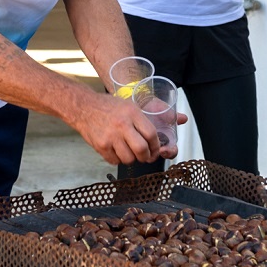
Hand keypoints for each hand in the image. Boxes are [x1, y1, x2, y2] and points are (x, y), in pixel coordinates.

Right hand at [73, 95, 190, 165]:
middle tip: (146, 156)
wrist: (84, 107)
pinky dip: (118, 159)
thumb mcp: (132, 105)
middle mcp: (122, 125)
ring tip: (130, 152)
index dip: (157, 146)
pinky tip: (117, 151)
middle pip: (142, 149)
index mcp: (132, 113)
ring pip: (129, 158)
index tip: (157, 149)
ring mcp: (110, 136)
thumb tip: (183, 119)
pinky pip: (115, 161)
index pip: (151, 135)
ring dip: (132, 159)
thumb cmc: (110, 106)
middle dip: (147, 157)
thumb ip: (155, 114)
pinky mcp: (101, 146)